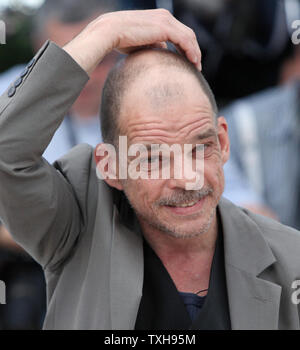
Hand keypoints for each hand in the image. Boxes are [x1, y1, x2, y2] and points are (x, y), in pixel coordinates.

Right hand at [63, 9, 201, 75]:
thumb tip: (162, 51)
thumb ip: (153, 44)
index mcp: (159, 18)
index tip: (188, 61)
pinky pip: (184, 40)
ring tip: (197, 68)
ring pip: (189, 37)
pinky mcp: (164, 28)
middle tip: (196, 66)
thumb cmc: (120, 39)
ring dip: (195, 53)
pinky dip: (191, 51)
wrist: (109, 31)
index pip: (179, 32)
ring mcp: (165, 20)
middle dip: (194, 50)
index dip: (186, 47)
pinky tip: (194, 63)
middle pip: (187, 34)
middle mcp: (165, 16)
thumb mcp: (141, 42)